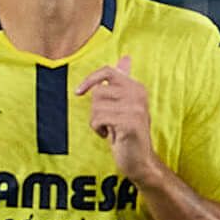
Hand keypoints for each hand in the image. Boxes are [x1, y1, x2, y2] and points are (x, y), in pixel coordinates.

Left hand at [75, 53, 158, 179]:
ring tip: (111, 129)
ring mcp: (136, 108)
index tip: (79, 92)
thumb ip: (123, 82)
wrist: (140, 160)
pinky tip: (111, 136)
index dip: (90, 80)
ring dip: (97, 121)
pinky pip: (99, 118)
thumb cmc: (127, 132)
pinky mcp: (129, 122)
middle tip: (108, 122)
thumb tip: (126, 58)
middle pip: (98, 92)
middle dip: (96, 109)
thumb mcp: (126, 104)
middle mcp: (139, 95)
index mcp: (137, 87)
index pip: (108, 71)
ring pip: (96, 106)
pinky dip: (98, 129)